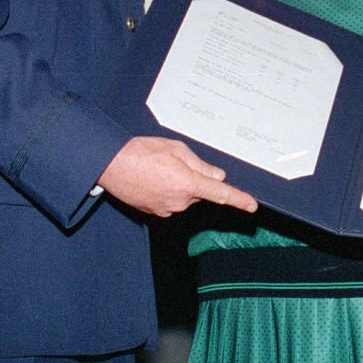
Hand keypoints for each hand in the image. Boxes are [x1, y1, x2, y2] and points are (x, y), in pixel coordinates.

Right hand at [96, 136, 257, 217]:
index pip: (220, 194)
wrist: (111, 164)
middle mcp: (180, 201)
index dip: (238, 200)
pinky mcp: (155, 212)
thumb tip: (216, 176)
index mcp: (188, 184)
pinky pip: (170, 201)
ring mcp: (166, 209)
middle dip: (194, 179)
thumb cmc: (142, 152)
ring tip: (158, 170)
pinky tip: (152, 179)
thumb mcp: (177, 150)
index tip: (251, 206)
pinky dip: (166, 191)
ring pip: (185, 197)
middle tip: (174, 164)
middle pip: (199, 192)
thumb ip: (200, 165)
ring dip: (179, 185)